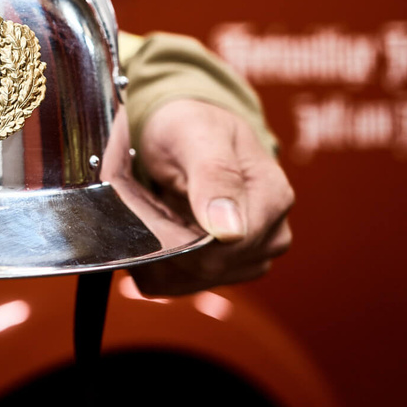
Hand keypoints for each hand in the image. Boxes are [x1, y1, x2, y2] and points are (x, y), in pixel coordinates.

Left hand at [127, 99, 293, 295]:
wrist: (185, 126)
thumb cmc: (191, 123)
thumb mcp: (196, 134)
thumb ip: (215, 176)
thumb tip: (230, 232)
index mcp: (271, 197)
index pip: (227, 247)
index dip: (178, 234)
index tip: (144, 206)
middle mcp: (269, 233)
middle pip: (208, 267)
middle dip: (162, 239)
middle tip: (135, 202)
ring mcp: (249, 255)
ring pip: (190, 280)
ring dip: (156, 251)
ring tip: (146, 210)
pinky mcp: (224, 268)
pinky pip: (180, 283)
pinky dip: (156, 261)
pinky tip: (151, 230)